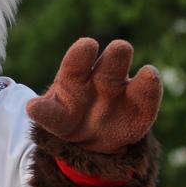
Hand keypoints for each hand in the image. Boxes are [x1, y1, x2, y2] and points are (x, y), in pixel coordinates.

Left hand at [27, 38, 161, 153]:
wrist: (89, 140)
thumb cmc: (68, 117)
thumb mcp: (53, 117)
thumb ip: (46, 112)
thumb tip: (33, 107)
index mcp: (75, 75)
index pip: (78, 61)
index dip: (82, 53)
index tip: (87, 45)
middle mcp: (102, 76)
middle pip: (112, 60)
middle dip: (116, 55)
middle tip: (120, 49)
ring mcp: (123, 90)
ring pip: (135, 75)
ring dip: (140, 72)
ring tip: (147, 74)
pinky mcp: (142, 107)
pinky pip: (149, 95)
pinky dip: (152, 88)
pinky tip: (152, 79)